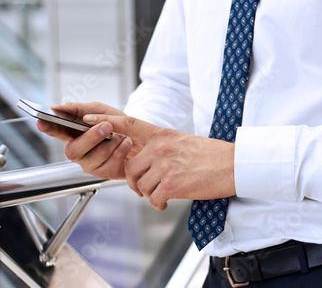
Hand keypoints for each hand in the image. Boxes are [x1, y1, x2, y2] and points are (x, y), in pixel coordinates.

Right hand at [37, 102, 132, 179]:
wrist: (140, 137)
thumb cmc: (117, 123)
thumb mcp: (101, 110)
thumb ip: (79, 109)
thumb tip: (57, 108)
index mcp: (73, 134)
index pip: (54, 131)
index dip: (47, 128)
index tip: (42, 122)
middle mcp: (78, 152)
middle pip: (73, 151)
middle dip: (91, 137)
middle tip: (106, 126)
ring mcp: (90, 165)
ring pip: (96, 156)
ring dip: (113, 141)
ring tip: (120, 134)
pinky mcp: (105, 173)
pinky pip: (111, 163)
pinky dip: (122, 149)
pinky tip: (126, 143)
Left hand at [84, 114, 235, 210]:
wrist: (234, 165)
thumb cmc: (212, 155)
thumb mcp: (183, 142)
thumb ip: (161, 147)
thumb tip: (144, 160)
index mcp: (163, 135)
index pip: (127, 123)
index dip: (105, 120)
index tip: (88, 118)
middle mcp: (160, 148)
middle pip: (130, 167)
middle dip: (135, 181)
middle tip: (147, 187)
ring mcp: (165, 165)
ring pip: (140, 185)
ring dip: (149, 194)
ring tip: (162, 194)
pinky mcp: (171, 184)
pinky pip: (153, 198)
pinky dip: (158, 204)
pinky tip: (167, 202)